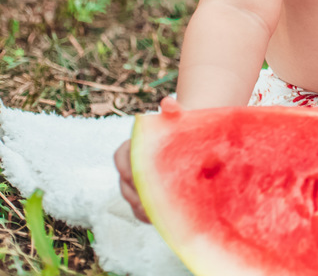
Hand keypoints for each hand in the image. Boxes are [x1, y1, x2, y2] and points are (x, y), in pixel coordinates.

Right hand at [114, 96, 180, 223]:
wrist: (191, 138)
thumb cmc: (182, 125)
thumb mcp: (180, 116)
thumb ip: (173, 109)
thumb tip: (167, 102)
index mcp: (134, 146)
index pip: (120, 157)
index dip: (124, 166)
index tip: (132, 174)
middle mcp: (131, 166)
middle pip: (124, 183)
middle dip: (133, 192)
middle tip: (147, 200)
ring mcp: (138, 183)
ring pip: (131, 198)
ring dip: (139, 207)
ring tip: (153, 213)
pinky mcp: (148, 195)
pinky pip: (141, 208)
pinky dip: (148, 214)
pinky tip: (160, 218)